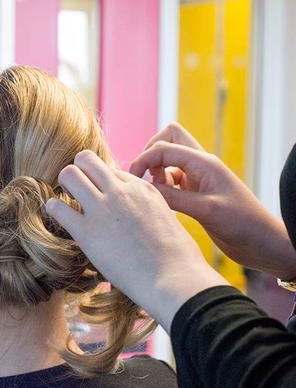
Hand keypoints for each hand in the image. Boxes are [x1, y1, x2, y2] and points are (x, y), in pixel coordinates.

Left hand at [45, 150, 227, 331]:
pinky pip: (57, 207)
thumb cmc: (176, 258)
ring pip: (69, 174)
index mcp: (142, 188)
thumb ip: (145, 208)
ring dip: (64, 185)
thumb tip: (132, 214)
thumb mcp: (164, 218)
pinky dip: (53, 209)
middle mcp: (121, 191)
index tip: (101, 199)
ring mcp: (103, 209)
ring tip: (66, 202)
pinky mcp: (87, 232)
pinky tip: (60, 219)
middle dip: (78, 172)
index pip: (109, 170)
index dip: (102, 184)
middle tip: (76, 191)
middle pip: (86, 159)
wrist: (174, 279)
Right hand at [130, 123, 295, 279]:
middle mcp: (200, 165)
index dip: (143, 160)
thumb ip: (172, 197)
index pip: (164, 147)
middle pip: (168, 139)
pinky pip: (172, 179)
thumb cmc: (241, 224)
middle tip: (144, 178)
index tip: (132, 180)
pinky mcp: (196, 192)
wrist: (261, 242)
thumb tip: (142, 188)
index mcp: (204, 162)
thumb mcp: (204, 210)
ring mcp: (198, 177)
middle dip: (150, 154)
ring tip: (154, 193)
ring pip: (169, 159)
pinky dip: (162, 186)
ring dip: (155, 171)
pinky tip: (162, 202)